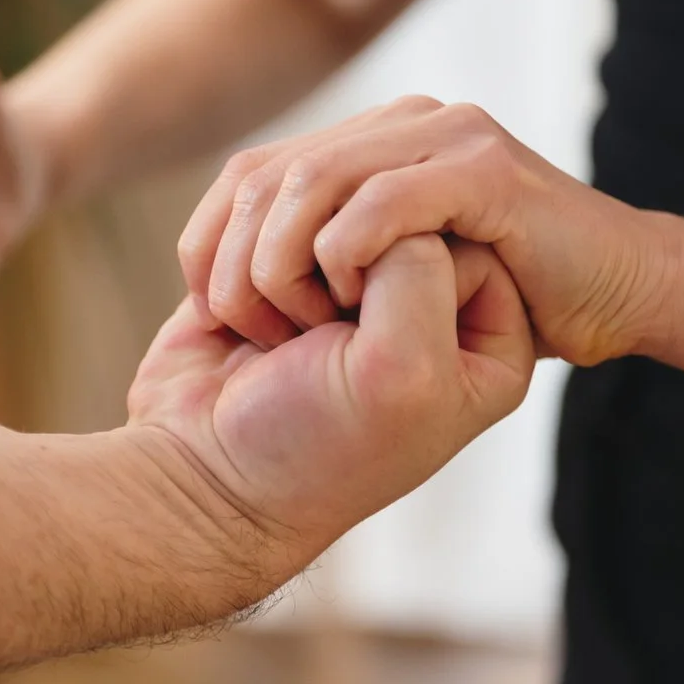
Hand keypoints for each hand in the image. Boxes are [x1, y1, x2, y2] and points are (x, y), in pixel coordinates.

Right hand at [128, 233, 535, 566]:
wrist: (200, 479)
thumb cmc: (308, 450)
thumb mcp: (401, 372)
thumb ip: (420, 272)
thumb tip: (377, 204)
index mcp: (484, 341)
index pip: (469, 239)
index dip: (409, 271)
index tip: (377, 342)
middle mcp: (423, 307)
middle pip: (389, 211)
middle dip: (337, 265)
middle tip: (322, 338)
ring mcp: (348, 284)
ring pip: (320, 206)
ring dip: (280, 269)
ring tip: (283, 344)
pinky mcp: (279, 267)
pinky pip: (263, 214)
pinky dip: (240, 264)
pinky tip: (242, 326)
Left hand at [181, 97, 679, 365]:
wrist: (623, 291)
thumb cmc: (511, 299)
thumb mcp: (397, 276)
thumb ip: (330, 258)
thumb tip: (234, 288)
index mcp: (370, 140)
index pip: (247, 172)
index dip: (209, 244)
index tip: (208, 318)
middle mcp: (402, 121)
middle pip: (266, 175)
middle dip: (238, 262)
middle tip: (245, 332)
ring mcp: (445, 136)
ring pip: (312, 182)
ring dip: (284, 263)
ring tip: (292, 326)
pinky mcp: (486, 170)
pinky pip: (385, 202)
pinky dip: (349, 257)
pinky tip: (352, 306)